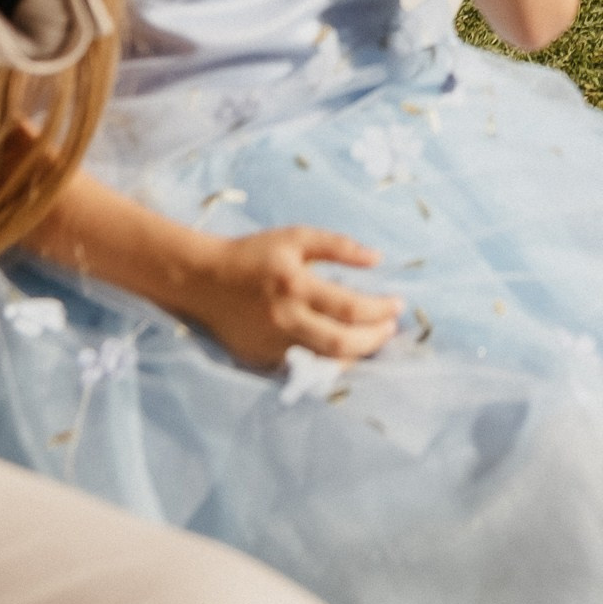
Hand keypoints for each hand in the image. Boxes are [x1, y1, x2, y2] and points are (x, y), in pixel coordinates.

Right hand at [185, 227, 400, 368]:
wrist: (205, 280)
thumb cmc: (255, 254)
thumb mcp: (296, 237)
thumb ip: (338, 246)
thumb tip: (377, 258)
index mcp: (296, 286)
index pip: (349, 308)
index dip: (379, 311)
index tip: (398, 306)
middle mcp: (286, 320)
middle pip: (341, 344)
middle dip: (373, 340)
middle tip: (390, 329)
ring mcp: (273, 345)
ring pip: (324, 363)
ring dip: (355, 356)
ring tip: (371, 340)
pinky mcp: (262, 360)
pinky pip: (303, 366)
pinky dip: (327, 361)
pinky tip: (342, 350)